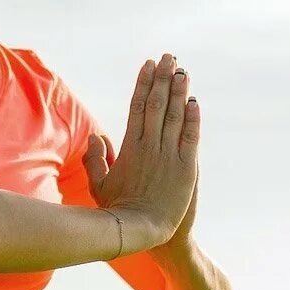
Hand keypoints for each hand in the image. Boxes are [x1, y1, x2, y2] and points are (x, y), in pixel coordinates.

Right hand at [81, 54, 198, 253]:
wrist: (143, 232)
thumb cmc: (117, 212)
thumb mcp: (99, 186)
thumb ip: (95, 159)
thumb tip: (95, 136)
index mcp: (129, 147)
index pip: (136, 106)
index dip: (143, 83)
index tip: (148, 65)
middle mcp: (149, 146)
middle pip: (156, 104)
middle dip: (163, 78)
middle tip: (169, 57)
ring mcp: (169, 156)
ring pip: (174, 115)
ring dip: (179, 91)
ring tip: (182, 71)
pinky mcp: (187, 168)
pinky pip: (190, 136)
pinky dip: (192, 117)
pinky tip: (194, 101)